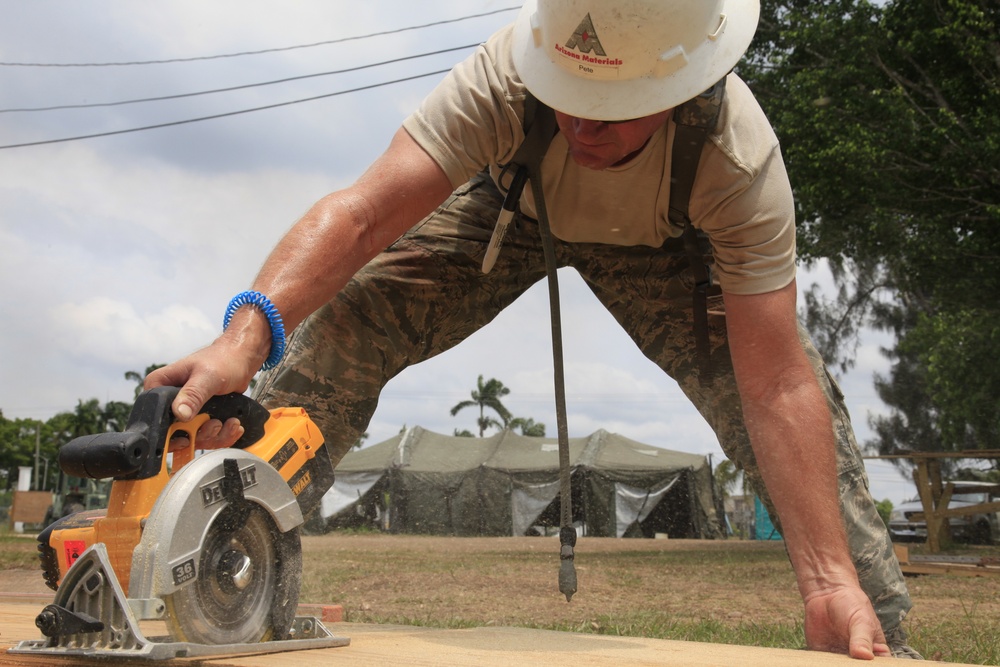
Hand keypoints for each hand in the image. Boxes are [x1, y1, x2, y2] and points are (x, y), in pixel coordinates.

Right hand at [145, 339, 261, 448]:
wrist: (241, 360)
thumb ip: (193, 395)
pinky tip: (233, 424)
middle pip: (175, 434)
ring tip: (231, 422)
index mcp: (161, 386)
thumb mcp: (208, 377)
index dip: (168, 433)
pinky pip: (208, 436)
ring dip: (215, 435)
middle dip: (200, 434)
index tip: (188, 436)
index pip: (152, 417)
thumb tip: (179, 413)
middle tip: (216, 423)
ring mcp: (185, 411)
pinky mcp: (200, 418)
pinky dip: (223, 434)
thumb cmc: (223, 360)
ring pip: (194, 437)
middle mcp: (169, 401)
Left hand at [803, 585, 890, 659]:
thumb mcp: (861, 621)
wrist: (827, 594)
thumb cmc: (851, 606)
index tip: (866, 662)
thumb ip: (862, 639)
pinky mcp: (823, 655)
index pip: (879, 666)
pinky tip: (820, 662)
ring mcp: (840, 659)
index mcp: (875, 653)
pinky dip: (820, 665)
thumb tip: (864, 655)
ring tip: (833, 662)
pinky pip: (822, 664)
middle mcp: (858, 660)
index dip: (874, 666)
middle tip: (846, 662)